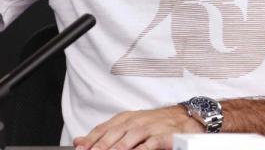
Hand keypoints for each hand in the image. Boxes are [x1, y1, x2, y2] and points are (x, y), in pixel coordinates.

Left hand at [73, 106, 203, 149]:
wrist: (186, 117)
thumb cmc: (155, 124)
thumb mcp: (128, 125)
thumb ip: (105, 134)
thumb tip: (78, 141)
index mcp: (124, 119)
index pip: (102, 129)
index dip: (90, 140)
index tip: (79, 149)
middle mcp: (134, 121)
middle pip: (112, 135)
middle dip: (99, 146)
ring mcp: (149, 128)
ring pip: (128, 139)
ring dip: (116, 148)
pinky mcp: (163, 135)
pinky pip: (149, 144)